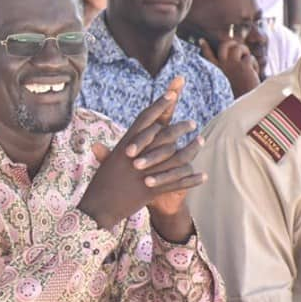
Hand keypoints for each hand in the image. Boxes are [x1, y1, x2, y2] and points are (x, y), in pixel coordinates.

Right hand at [79, 76, 205, 239]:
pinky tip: (204, 176)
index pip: (144, 120)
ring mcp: (144, 172)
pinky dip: (191, 179)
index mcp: (124, 146)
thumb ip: (108, 153)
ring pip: (174, 156)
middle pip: (163, 135)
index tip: (171, 94)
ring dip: (191, 148)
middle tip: (192, 122)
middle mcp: (135, 156)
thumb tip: (101, 143)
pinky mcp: (150, 189)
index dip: (158, 106)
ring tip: (201, 141)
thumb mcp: (105, 166)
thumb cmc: (100, 186)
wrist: (97, 208)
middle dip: (179, 126)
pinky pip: (177, 182)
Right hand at [200, 37, 259, 98]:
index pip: (208, 56)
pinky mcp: (243, 66)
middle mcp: (222, 67)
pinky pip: (250, 57)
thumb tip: (235, 50)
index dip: (204, 47)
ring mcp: (232, 65)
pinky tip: (253, 72)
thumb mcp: (231, 77)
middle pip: (224, 45)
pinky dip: (254, 64)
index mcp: (217, 71)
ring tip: (247, 62)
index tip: (201, 40)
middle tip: (238, 48)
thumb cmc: (240, 89)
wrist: (246, 100)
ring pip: (238, 47)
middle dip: (233, 43)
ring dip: (245, 52)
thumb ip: (231, 65)